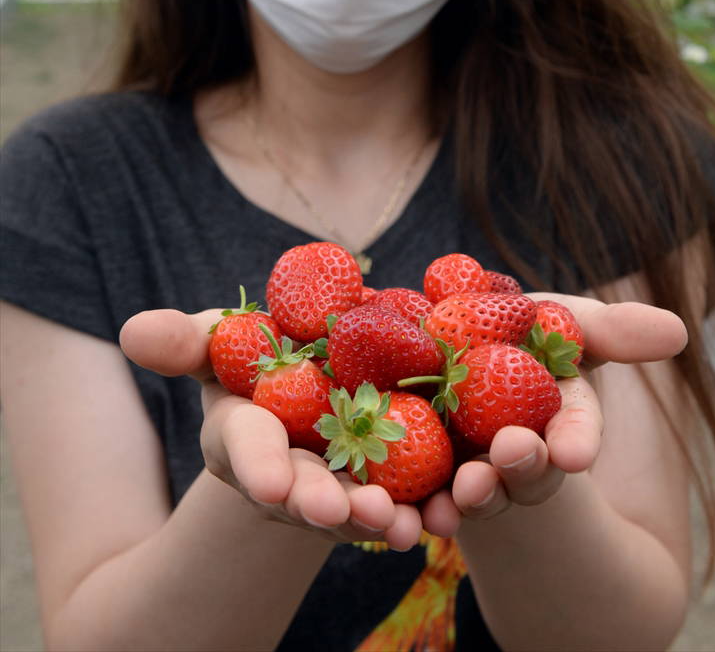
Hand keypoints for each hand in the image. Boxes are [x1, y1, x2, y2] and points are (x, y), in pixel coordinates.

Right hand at [119, 308, 423, 550]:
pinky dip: (421, 512)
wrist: (314, 370)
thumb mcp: (218, 341)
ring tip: (402, 526)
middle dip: (323, 504)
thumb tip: (132, 331)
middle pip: (304, 490)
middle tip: (349, 512)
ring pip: (355, 506)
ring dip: (376, 518)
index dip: (260, 467)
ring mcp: (334, 482)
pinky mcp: (384, 480)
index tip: (274, 487)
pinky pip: (404, 500)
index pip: (247, 450)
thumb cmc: (252, 353)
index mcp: (243, 433)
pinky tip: (439, 520)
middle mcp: (287, 470)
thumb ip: (184, 342)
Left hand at [417, 294, 687, 534]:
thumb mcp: (560, 322)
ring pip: (470, 494)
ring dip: (469, 499)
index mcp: (552, 417)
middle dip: (521, 467)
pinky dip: (403, 510)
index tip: (573, 452)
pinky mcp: (410, 478)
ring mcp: (464, 471)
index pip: (573, 431)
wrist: (435, 346)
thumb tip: (678, 330)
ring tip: (462, 494)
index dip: (576, 440)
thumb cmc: (516, 333)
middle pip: (521, 467)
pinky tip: (394, 513)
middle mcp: (512, 452)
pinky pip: (409, 499)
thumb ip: (610, 330)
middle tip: (512, 454)